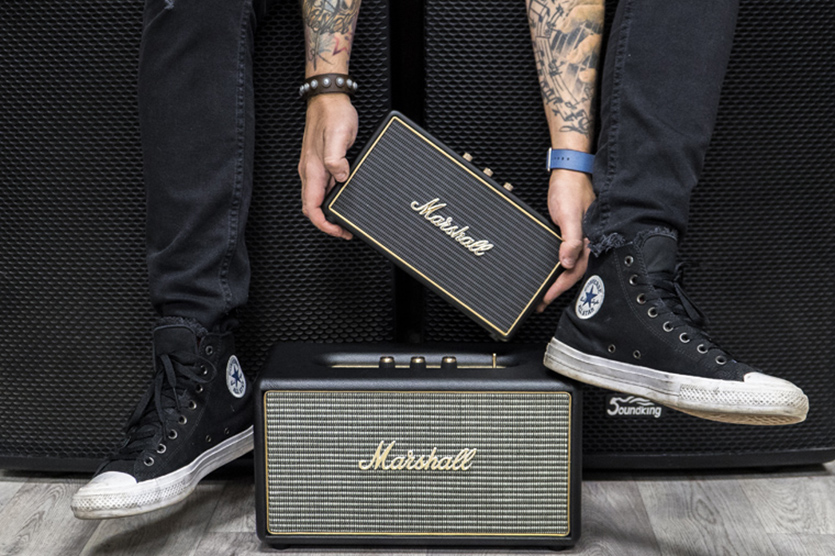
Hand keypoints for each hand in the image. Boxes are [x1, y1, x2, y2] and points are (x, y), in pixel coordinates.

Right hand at [298, 94, 356, 239]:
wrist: (328, 99)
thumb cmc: (333, 114)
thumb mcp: (338, 136)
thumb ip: (336, 159)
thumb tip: (340, 178)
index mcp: (312, 170)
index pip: (311, 207)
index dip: (324, 225)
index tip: (338, 231)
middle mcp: (310, 172)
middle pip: (313, 208)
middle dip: (327, 223)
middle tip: (345, 231)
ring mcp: (315, 168)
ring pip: (318, 199)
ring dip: (330, 212)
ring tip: (346, 219)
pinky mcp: (321, 163)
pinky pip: (324, 188)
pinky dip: (332, 199)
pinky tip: (344, 197)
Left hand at [537, 169, 594, 311]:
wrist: (568, 172)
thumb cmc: (571, 189)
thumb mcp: (570, 215)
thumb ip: (571, 240)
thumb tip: (567, 262)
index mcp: (589, 242)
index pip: (575, 272)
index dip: (560, 287)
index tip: (545, 298)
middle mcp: (585, 243)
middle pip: (572, 273)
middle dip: (556, 289)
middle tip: (540, 302)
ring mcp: (577, 239)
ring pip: (567, 266)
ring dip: (555, 280)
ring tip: (541, 292)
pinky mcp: (568, 234)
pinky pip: (563, 255)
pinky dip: (554, 266)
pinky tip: (547, 271)